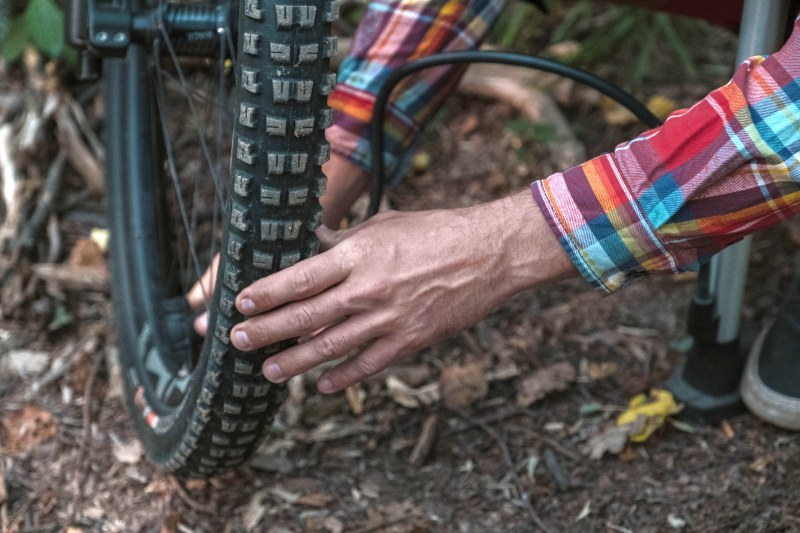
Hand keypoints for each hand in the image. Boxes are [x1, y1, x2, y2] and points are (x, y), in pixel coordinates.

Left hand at [229, 191, 574, 392]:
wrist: (489, 252)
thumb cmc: (436, 230)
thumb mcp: (385, 224)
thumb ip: (347, 242)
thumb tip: (312, 249)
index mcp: (359, 254)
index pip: (300, 278)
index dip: (265, 294)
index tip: (240, 304)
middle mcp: (368, 289)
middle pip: (306, 316)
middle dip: (267, 332)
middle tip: (237, 342)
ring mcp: (389, 318)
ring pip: (331, 347)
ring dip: (295, 363)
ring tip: (268, 372)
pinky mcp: (411, 339)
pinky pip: (369, 364)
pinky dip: (343, 377)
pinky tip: (323, 385)